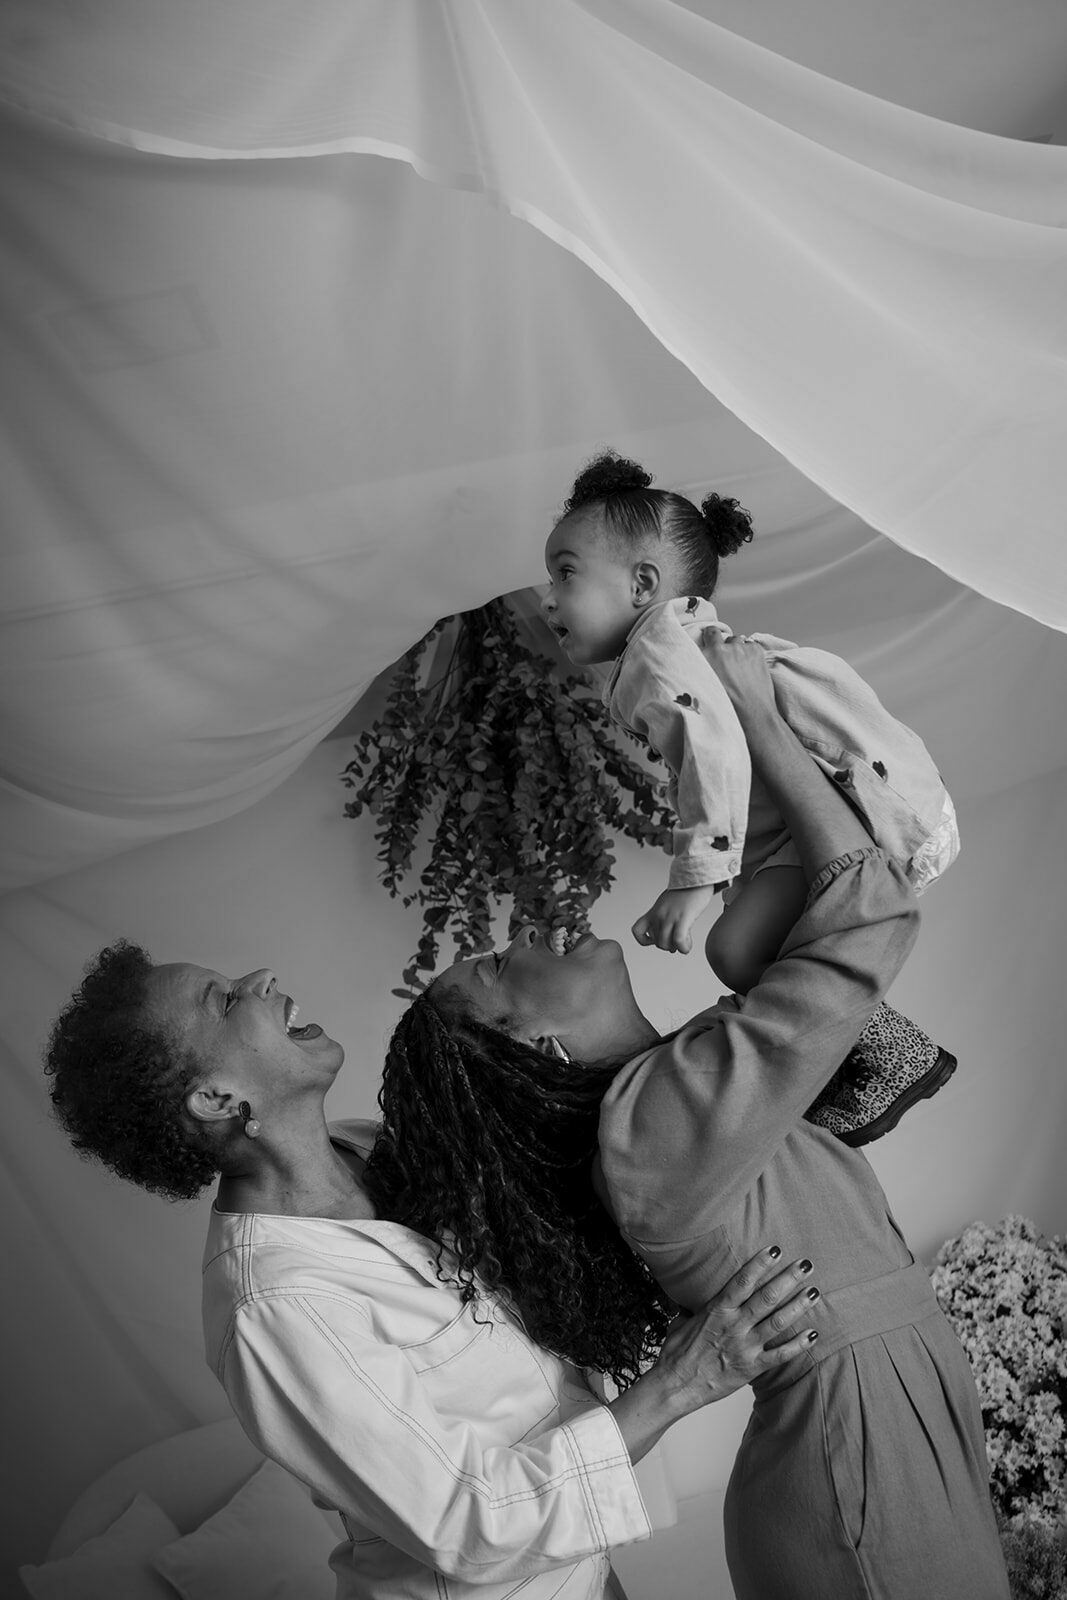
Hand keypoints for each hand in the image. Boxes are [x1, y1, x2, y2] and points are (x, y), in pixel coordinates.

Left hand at [632, 885, 714, 953]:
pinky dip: (683, 948)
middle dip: (669, 946)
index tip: (656, 939)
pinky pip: (678, 940)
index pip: (637, 930)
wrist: (696, 878)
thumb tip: (671, 942)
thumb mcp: (667, 905)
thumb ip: (665, 920)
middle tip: (679, 941)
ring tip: (685, 942)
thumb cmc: (685, 892)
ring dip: (677, 948)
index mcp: (653, 911)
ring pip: (666, 944)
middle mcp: (659, 915)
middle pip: (658, 943)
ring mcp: (670, 916)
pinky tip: (688, 944)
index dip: (645, 940)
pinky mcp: (683, 917)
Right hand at [650, 1248, 818, 1406]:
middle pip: (766, 1297)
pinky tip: (813, 1335)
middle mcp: (734, 1326)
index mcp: (716, 1310)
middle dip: (788, 1279)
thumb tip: (692, 1295)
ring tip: (814, 1292)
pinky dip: (798, 1345)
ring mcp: (744, 1347)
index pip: (742, 1281)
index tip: (775, 1249)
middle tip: (806, 1264)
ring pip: (778, 1322)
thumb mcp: (681, 1321)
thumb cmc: (675, 1354)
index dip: (760, 1264)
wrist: (674, 1386)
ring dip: (798, 1306)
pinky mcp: (751, 1368)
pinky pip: (780, 1355)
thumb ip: (695, 1308)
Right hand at [701, 631, 776, 722]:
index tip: (709, 643)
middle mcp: (719, 649)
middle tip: (724, 655)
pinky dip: (750, 653)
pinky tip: (750, 667)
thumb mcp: (702, 688)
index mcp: (704, 658)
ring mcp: (739, 648)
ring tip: (739, 665)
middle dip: (719, 641)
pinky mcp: (755, 650)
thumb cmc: (728, 705)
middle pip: (717, 633)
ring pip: (736, 640)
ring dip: (736, 649)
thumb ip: (701, 671)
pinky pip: (751, 645)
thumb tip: (701, 664)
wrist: (752, 712)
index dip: (708, 639)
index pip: (705, 635)